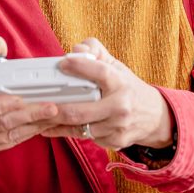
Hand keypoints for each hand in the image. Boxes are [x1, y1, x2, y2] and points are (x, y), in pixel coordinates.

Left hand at [40, 38, 174, 149]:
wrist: (154, 117)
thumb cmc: (128, 88)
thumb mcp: (116, 66)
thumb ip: (95, 52)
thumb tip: (77, 50)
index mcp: (121, 83)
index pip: (99, 72)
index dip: (79, 67)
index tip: (62, 63)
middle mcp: (120, 106)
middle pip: (80, 111)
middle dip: (56, 109)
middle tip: (39, 104)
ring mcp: (118, 127)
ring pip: (79, 127)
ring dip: (59, 123)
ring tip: (42, 116)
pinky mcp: (115, 142)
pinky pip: (86, 137)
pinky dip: (70, 131)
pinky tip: (56, 127)